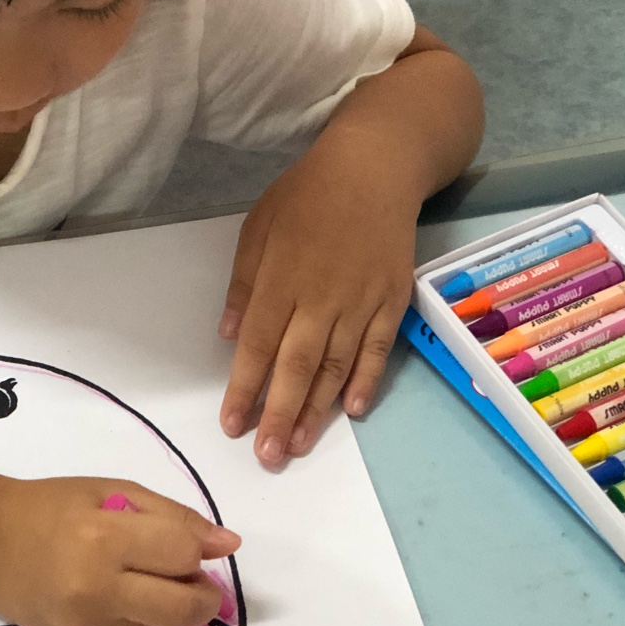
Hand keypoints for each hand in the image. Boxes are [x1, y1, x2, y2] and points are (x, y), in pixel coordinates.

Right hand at [0, 477, 238, 625]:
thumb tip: (227, 543)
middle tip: (195, 577)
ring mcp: (88, 623)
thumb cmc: (50, 506)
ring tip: (164, 588)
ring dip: (182, 615)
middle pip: (183, 607)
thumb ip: (171, 515)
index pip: (182, 552)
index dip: (201, 547)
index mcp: (104, 535)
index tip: (201, 543)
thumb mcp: (110, 490)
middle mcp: (97, 586)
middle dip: (206, 594)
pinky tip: (137, 602)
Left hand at [218, 139, 419, 466]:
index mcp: (282, 278)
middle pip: (297, 366)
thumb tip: (231, 336)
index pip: (259, 345)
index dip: (244, 388)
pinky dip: (365, 382)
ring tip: (299, 446)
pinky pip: (378, 350)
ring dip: (317, 411)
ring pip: (337, 366)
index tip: (232, 424)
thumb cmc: (307, 195)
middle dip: (280, 415)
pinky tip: (351, 411)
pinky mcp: (393, 300)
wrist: (375, 168)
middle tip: (266, 457)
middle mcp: (322, 297)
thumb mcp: (258, 227)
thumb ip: (245, 285)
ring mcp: (362, 301)